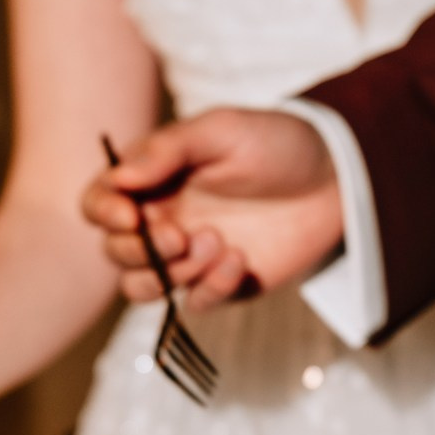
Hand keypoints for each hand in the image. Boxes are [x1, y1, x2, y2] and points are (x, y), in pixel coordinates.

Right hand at [82, 110, 343, 307]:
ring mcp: (187, 257)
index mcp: (152, 181)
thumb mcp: (222, 130)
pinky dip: (211, 287)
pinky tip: (240, 261)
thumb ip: (167, 149)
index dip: (102, 212)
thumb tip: (118, 177)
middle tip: (180, 234)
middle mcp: (160, 219)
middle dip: (140, 249)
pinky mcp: (217, 285)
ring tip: (216, 242)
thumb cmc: (276, 144)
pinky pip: (192, 303)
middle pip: (113, 252)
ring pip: (140, 287)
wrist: (337, 180)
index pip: (98, 203)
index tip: (128, 213)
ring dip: (170, 272)